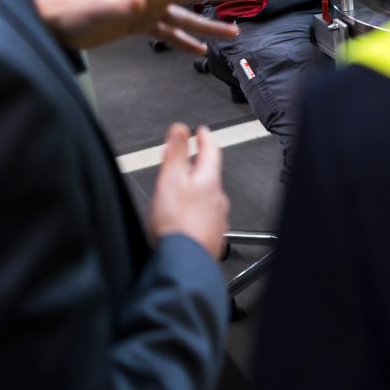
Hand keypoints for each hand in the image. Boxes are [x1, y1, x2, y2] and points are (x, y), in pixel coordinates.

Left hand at [34, 0, 250, 53]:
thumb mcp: (97, 10)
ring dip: (208, 25)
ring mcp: (143, 11)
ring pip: (184, 17)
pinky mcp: (136, 26)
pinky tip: (200, 51)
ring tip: (233, 33)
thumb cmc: (72, 12)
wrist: (53, 24)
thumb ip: (120, 6)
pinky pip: (167, 33)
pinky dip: (184, 41)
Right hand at [148, 124, 229, 257]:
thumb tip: (181, 128)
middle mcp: (218, 199)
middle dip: (201, 164)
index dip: (205, 138)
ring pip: (210, 197)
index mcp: (209, 181)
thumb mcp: (170, 180)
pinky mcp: (212, 236)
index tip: (202, 131)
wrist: (185, 261)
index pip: (211, 151)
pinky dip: (198, 212)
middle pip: (211, 175)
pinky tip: (188, 218)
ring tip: (187, 187)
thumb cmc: (177, 224)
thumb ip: (176, 153)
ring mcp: (217, 219)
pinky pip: (207, 217)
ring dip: (199, 189)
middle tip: (193, 156)